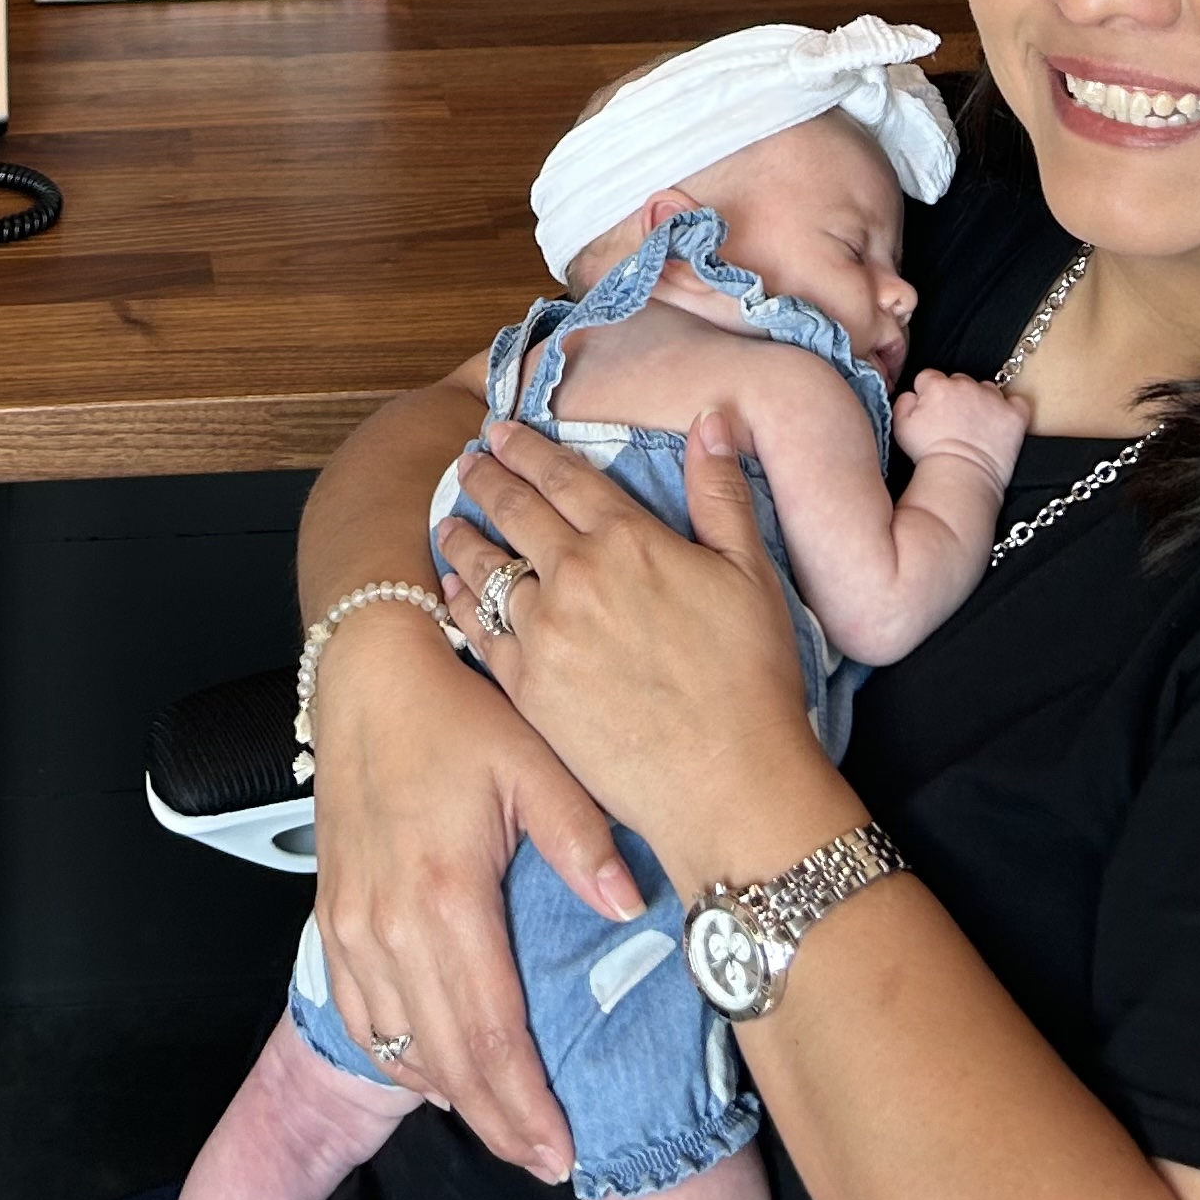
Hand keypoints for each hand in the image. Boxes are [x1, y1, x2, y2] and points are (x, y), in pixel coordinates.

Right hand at [308, 597, 643, 1184]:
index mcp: (446, 894)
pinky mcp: (332, 916)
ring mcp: (352, 925)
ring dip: (453, 1096)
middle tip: (546, 1160)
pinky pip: (360, 1016)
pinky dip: (398, 1058)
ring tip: (505, 1126)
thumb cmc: (455, 712)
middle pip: (446, 1059)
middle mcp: (390, 924)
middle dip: (499, 1122)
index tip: (563, 1151)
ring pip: (401, 1048)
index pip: (489, 1034)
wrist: (365, 672)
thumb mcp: (532, 761)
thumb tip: (629, 906)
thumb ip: (581, 840)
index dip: (526, 1104)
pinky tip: (434, 1072)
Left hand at [436, 416, 852, 893]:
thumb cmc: (751, 678)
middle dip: (486, 476)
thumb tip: (714, 417)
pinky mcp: (528, 688)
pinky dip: (460, 601)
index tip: (501, 428)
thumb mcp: (751, 571)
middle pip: (515, 510)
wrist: (728, 782)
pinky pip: (479, 631)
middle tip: (467, 459)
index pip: (562, 475)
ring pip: (487, 568)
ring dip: (464, 536)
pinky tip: (451, 587)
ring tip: (448, 519)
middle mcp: (575, 575)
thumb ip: (721, 491)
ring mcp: (544, 632)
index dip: (527, 447)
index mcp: (627, 540)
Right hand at [891, 369, 1028, 480]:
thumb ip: (903, 401)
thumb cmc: (929, 455)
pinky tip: (1002, 423)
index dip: (929, 394)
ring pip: (987, 389)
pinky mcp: (1014, 415)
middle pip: (959, 381)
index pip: (930, 377)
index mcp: (937, 385)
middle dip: (956, 396)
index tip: (932, 410)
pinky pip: (1017, 402)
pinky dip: (1011, 410)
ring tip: (978, 426)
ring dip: (982, 401)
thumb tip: (912, 394)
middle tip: (954, 422)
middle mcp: (966, 385)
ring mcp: (993, 398)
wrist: (960, 476)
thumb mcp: (900, 426)